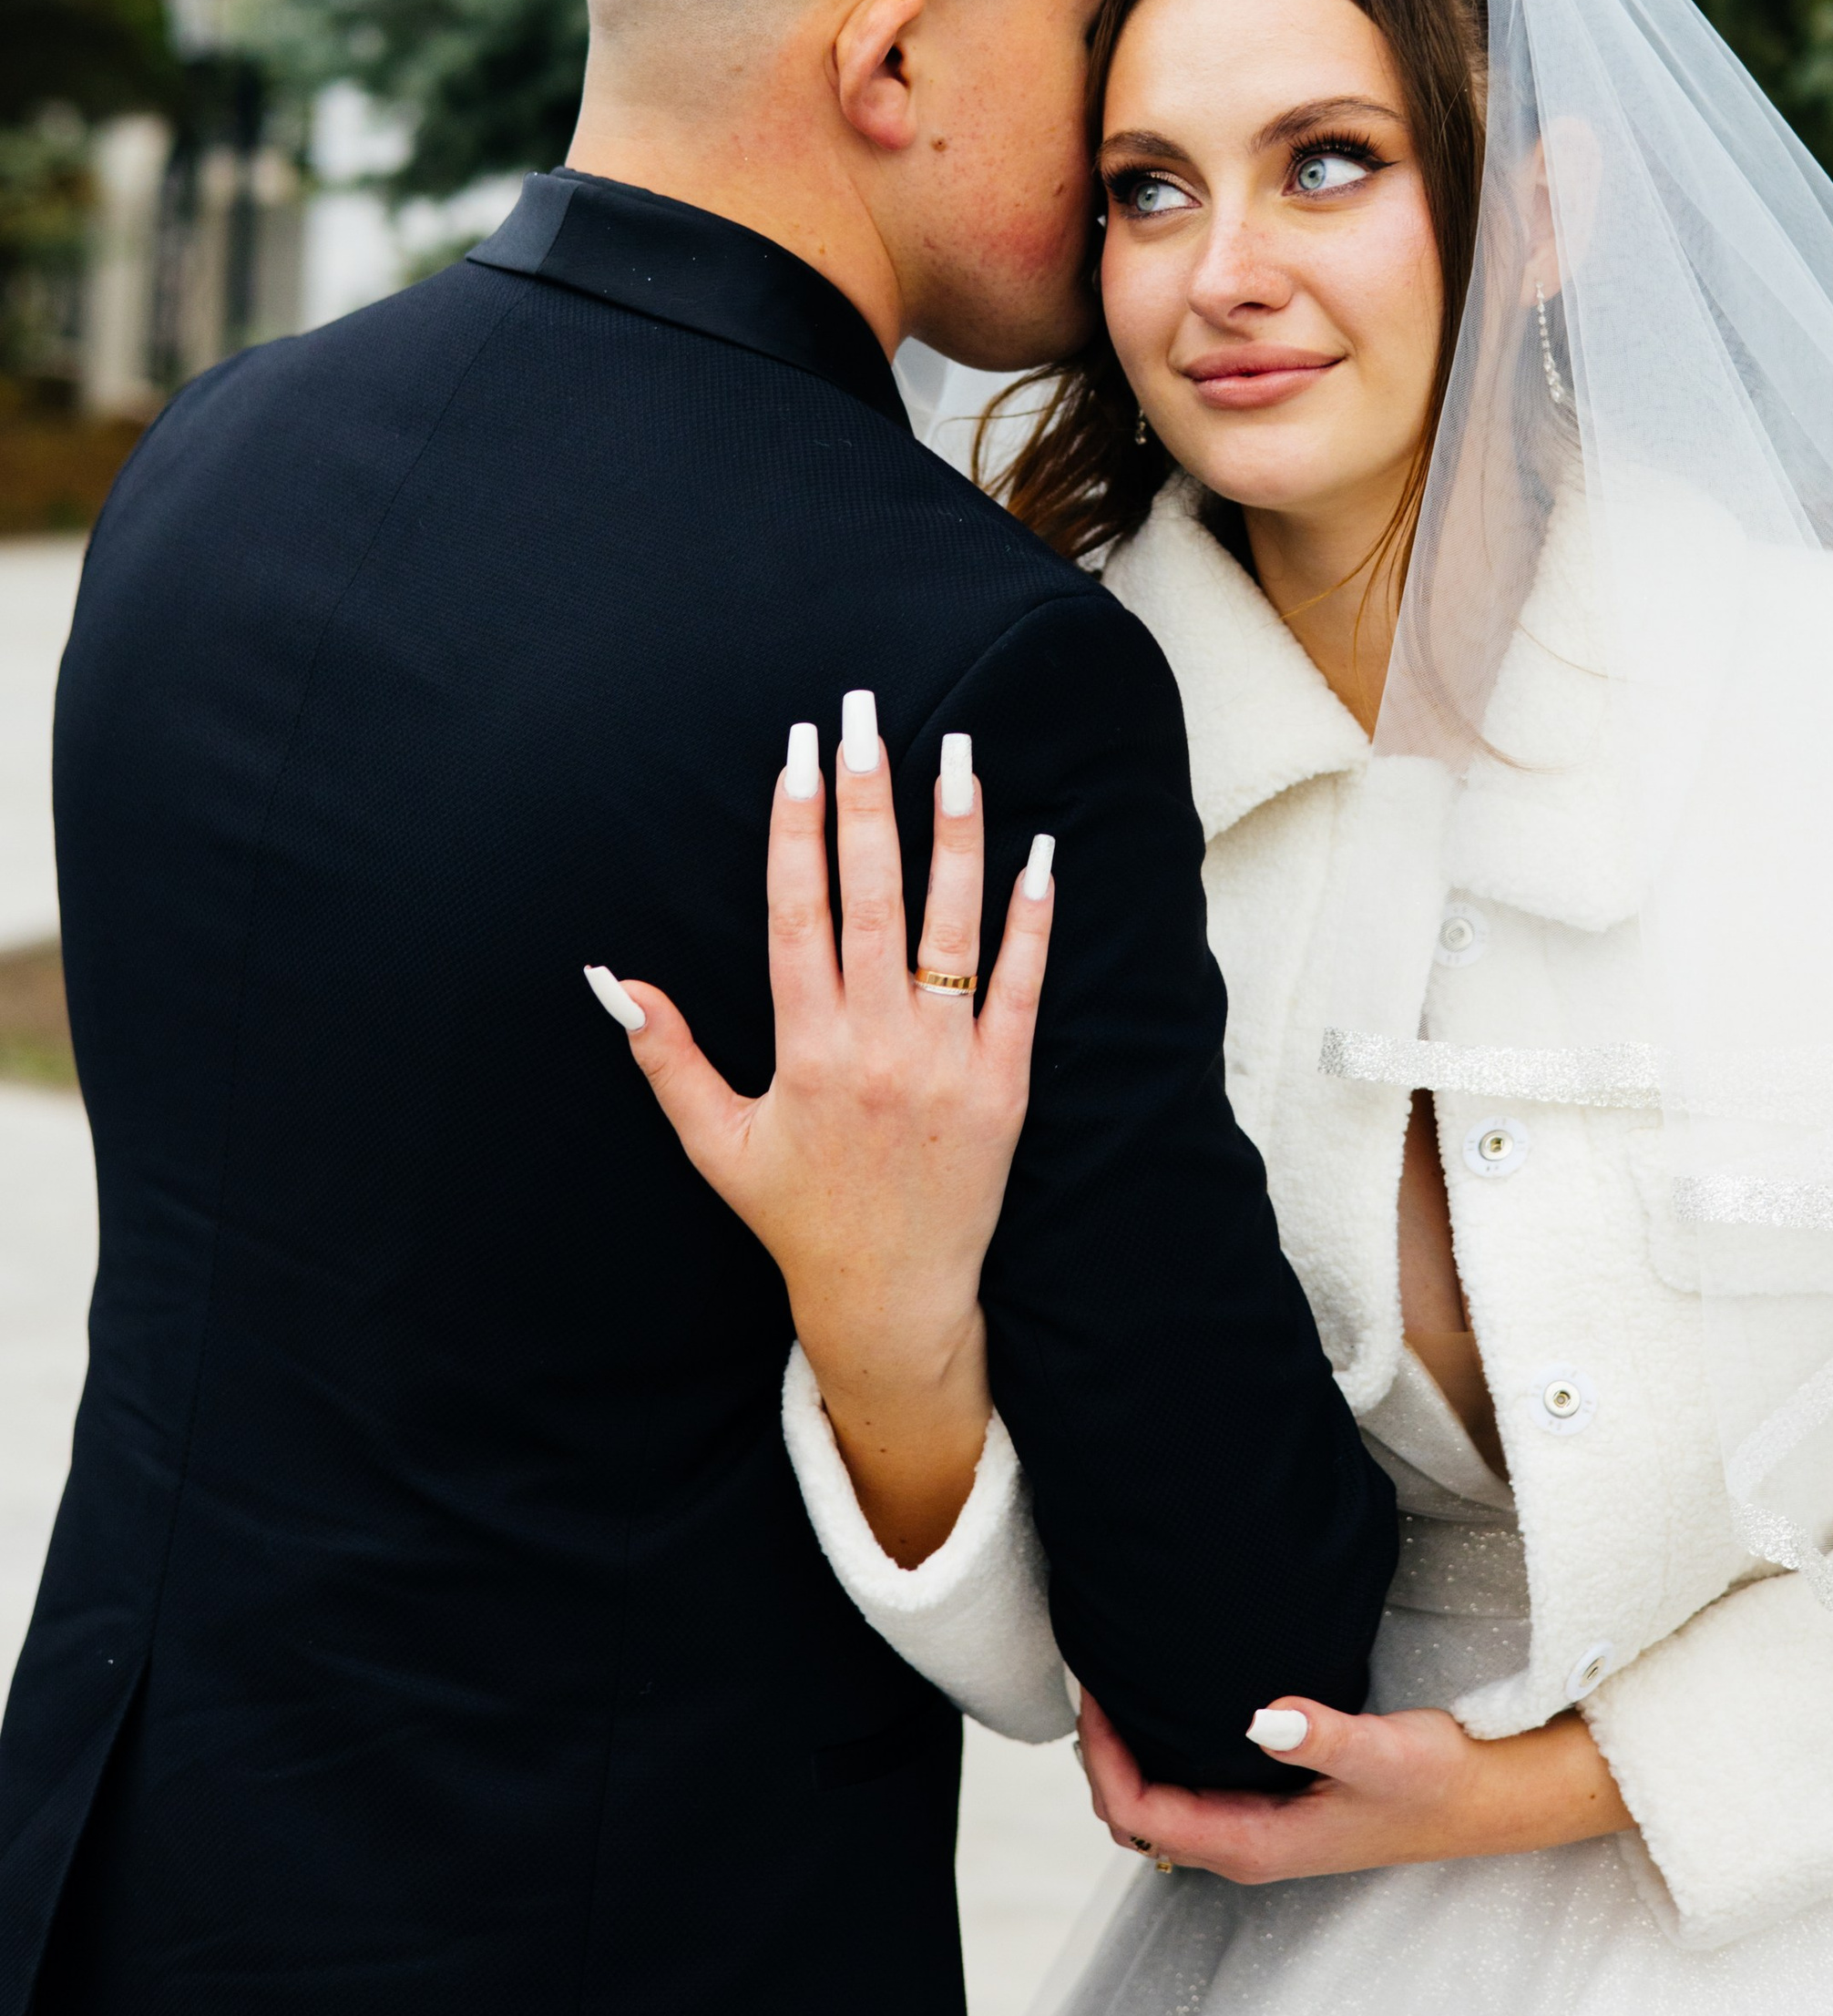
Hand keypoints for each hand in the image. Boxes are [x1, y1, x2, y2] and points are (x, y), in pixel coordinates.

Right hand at [603, 697, 1053, 1561]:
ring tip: (956, 754)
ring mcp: (947, 1061)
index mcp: (805, 1049)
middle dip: (865, 799)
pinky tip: (1038, 854)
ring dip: (955, 834)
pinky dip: (1031, 920)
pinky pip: (1021, 987)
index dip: (797, 827)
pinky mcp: (1004, 1084)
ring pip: (954, 926)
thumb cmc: (798, 1216)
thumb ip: (666, 1058)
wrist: (892, 1298)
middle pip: (870, 897)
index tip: (799, 754)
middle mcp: (877, 1044)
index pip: (798, 911)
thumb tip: (611, 983)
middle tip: (864, 717)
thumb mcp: (717, 1144)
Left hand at [1078, 1687, 1628, 1882]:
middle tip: (1092, 1681)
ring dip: (1127, 1758)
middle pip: (1136, 1816)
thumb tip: (1262, 1717)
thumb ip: (1322, 1735)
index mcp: (1256, 1844)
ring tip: (1116, 1688)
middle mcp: (1246, 1846)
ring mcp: (1256, 1831)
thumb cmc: (1435, 1781)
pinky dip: (1160, 1756)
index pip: (1144, 1814)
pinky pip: (1189, 1792)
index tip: (1095, 1695)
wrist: (1481, 1800)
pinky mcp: (1270, 1810)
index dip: (1105, 1759)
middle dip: (1101, 1759)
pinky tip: (1167, 1707)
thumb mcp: (1381, 1751)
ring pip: (1159, 1807)